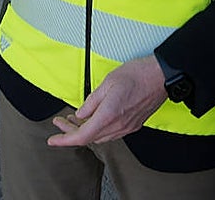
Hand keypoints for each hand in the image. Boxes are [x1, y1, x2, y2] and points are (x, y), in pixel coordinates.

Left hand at [46, 55, 166, 146]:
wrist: (161, 76)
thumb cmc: (137, 74)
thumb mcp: (108, 82)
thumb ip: (92, 101)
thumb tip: (81, 114)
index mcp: (109, 115)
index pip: (82, 136)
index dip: (65, 140)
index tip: (53, 140)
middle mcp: (119, 126)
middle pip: (89, 138)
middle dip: (71, 131)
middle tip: (60, 122)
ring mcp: (127, 127)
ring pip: (100, 137)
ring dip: (85, 130)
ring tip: (74, 119)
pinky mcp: (133, 125)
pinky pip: (111, 133)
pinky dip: (98, 129)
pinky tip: (93, 119)